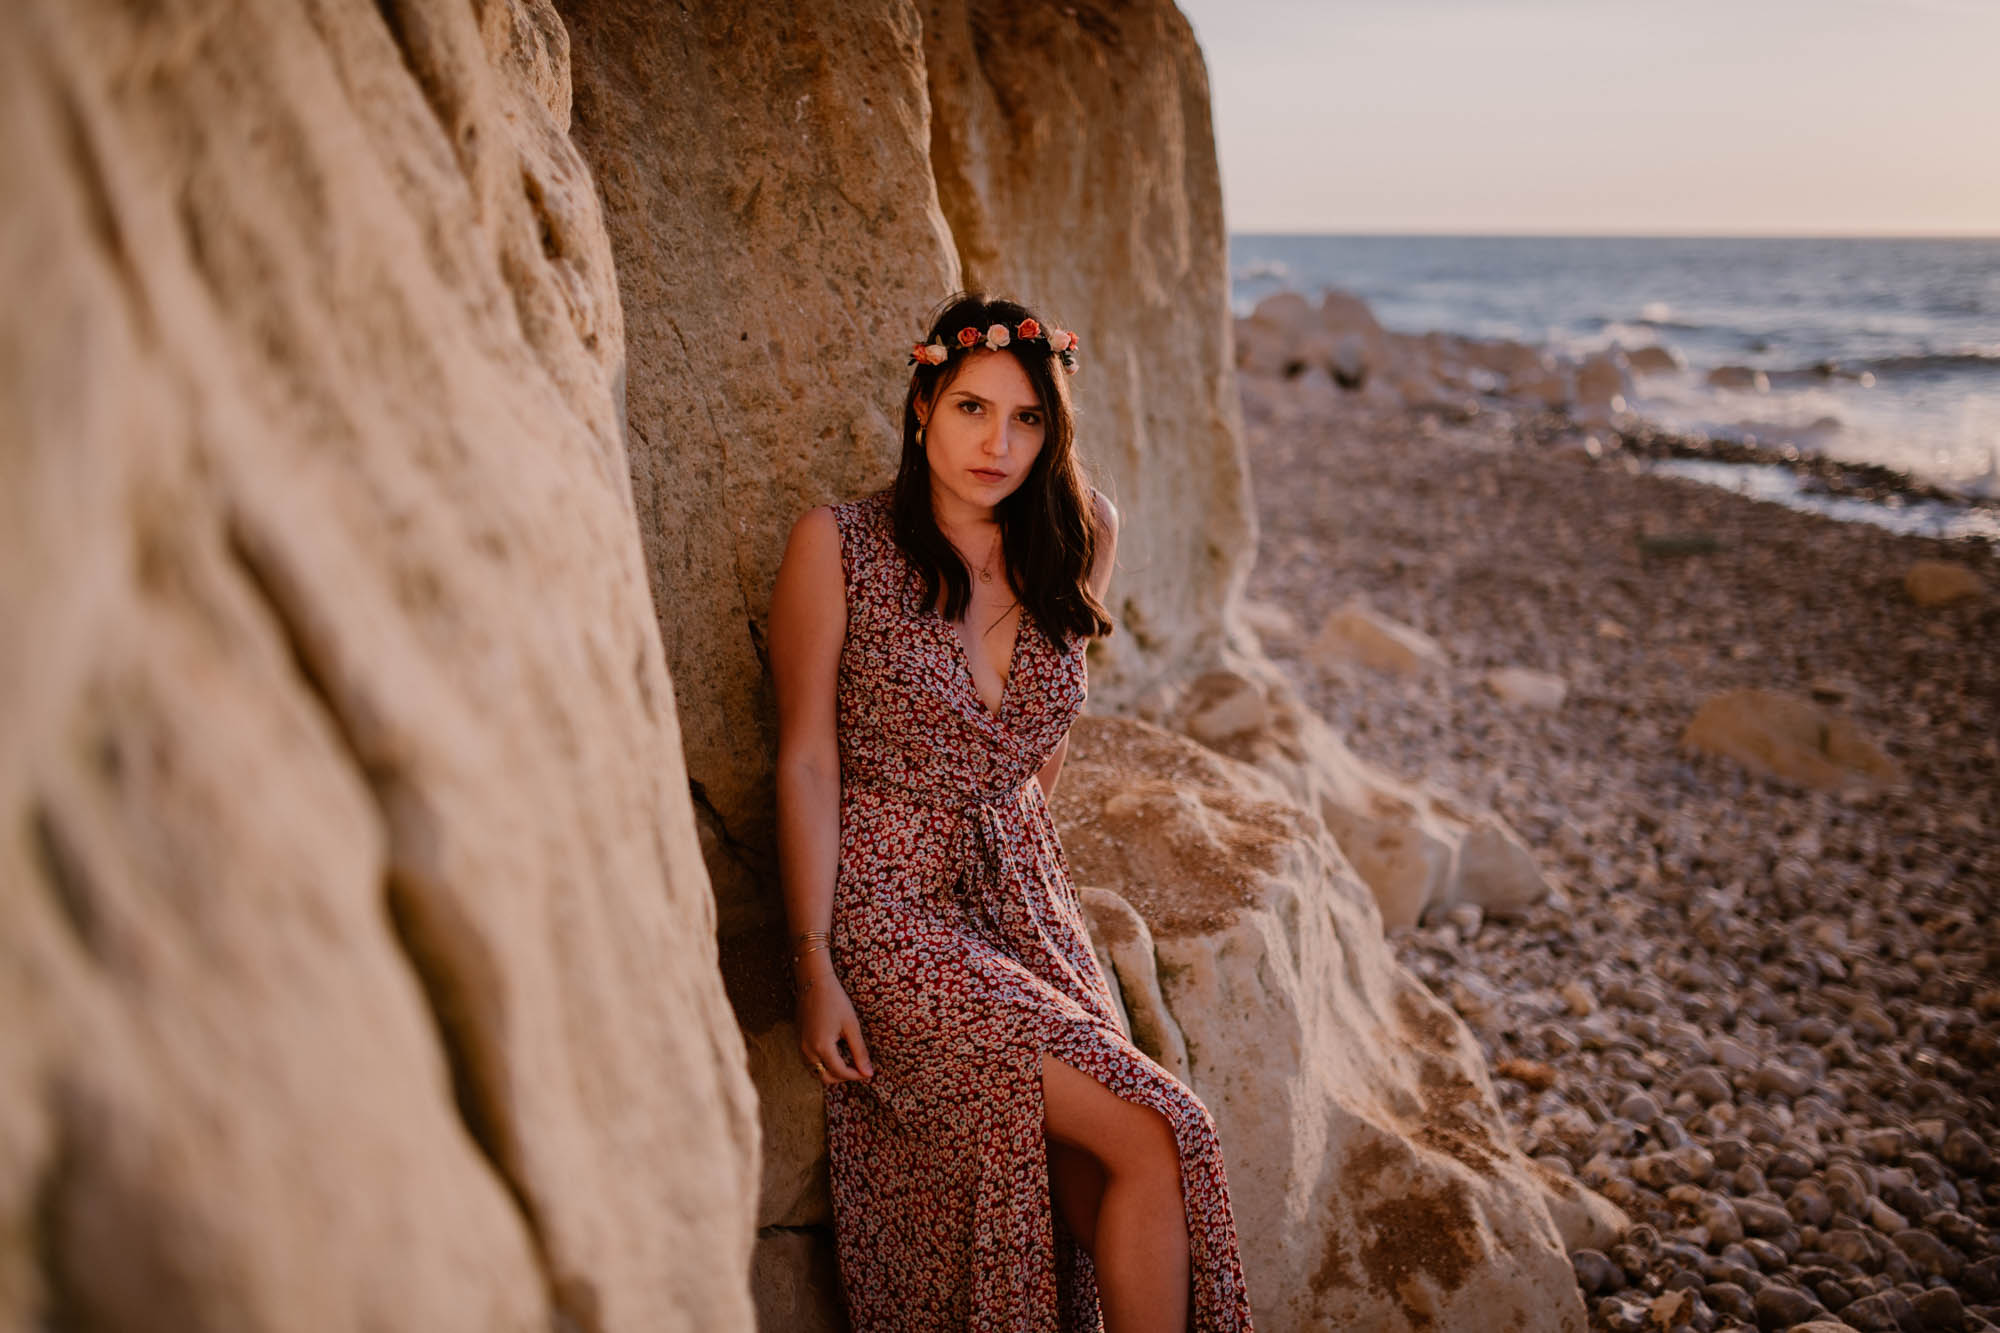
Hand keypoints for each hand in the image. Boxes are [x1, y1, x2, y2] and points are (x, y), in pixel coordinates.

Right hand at [796, 958, 873, 1085]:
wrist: (814, 982)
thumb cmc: (835, 1001)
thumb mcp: (851, 1026)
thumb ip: (860, 1052)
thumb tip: (868, 1073)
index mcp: (822, 1047)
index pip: (840, 1072)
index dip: (856, 1075)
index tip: (868, 1072)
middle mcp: (808, 1051)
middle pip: (826, 1077)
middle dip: (843, 1077)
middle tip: (858, 1067)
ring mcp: (801, 1046)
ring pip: (817, 1071)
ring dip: (832, 1071)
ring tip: (848, 1060)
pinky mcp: (799, 1041)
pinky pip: (811, 1062)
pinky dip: (823, 1064)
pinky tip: (836, 1052)